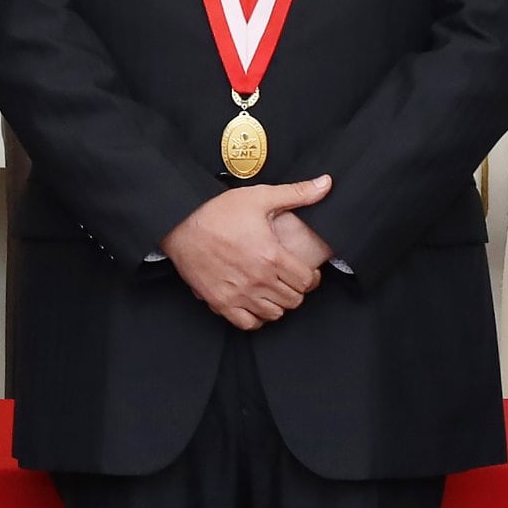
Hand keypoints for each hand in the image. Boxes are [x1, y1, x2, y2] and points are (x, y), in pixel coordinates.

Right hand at [161, 177, 333, 329]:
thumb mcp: (259, 197)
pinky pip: (247, 323)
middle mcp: (258, 279)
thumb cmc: (218, 211)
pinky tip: (254, 303)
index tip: (306, 272)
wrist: (180, 224)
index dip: (311, 277)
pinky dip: (255, 318)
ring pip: (274, 314)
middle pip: (293, 300)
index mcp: (271, 256)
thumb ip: (297, 193)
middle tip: (290, 280)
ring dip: (278, 304)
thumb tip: (326, 184)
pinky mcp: (220, 302)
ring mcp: (239, 294)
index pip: (306, 281)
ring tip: (274, 291)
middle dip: (296, 290)